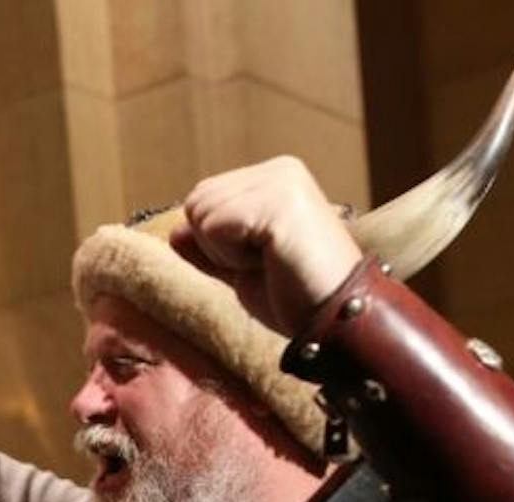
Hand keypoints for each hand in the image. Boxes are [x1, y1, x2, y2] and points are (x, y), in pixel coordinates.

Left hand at [169, 156, 362, 336]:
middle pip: (196, 201)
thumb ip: (209, 248)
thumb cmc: (297, 299)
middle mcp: (279, 170)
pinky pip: (214, 227)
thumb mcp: (242, 270)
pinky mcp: (277, 201)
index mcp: (276, 177)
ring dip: (226, 252)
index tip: (265, 260)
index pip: (204, 198)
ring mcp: (280, 181)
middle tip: (266, 263)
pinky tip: (271, 261)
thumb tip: (175, 231)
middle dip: (217, 246)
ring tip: (271, 261)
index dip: (218, 244)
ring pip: (200, 213)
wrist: (338, 320)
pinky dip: (232, 257)